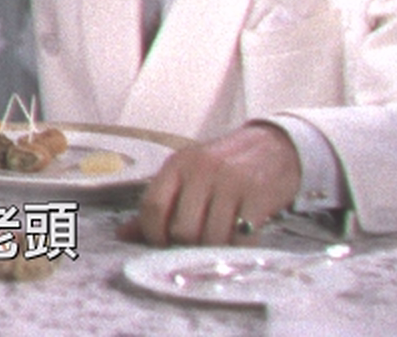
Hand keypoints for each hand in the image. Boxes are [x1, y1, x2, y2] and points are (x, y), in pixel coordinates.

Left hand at [121, 123, 301, 246]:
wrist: (274, 147)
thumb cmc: (224, 168)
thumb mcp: (187, 176)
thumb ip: (158, 205)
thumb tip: (123, 235)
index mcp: (177, 164)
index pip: (152, 206)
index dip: (153, 234)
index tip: (163, 245)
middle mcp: (202, 170)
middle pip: (182, 229)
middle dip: (187, 246)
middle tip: (197, 246)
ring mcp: (231, 182)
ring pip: (210, 237)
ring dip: (213, 250)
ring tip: (219, 243)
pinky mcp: (257, 195)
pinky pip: (241, 238)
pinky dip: (238, 249)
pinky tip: (239, 241)